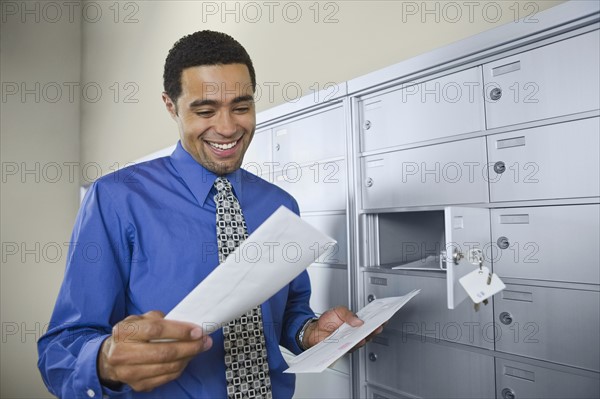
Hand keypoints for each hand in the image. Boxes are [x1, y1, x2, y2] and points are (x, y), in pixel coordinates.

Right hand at [97, 310, 211, 391]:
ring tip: (199, 348)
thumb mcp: (138, 319)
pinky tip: (187, 359)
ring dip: (188, 357)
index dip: (180, 331)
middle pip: (164, 352)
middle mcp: (123, 354)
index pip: (156, 330)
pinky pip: (166, 378)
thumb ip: (158, 318)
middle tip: (205, 341)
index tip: (197, 331)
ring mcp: (130, 373)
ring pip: (168, 367)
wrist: (110, 358)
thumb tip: (183, 324)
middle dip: (190, 347)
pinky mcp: (138, 385)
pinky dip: (180, 368)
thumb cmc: (130, 335)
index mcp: (124, 332)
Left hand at [302, 306, 384, 350]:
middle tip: (378, 326)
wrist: (314, 331)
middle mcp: (354, 332)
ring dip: (366, 337)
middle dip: (374, 329)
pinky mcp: (344, 348)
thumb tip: (359, 320)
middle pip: (368, 332)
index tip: (383, 317)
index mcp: (355, 322)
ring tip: (368, 333)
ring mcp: (350, 341)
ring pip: (362, 340)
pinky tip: (358, 340)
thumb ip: (348, 314)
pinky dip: (355, 344)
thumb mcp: (338, 311)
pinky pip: (352, 347)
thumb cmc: (326, 321)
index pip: (368, 321)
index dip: (377, 320)